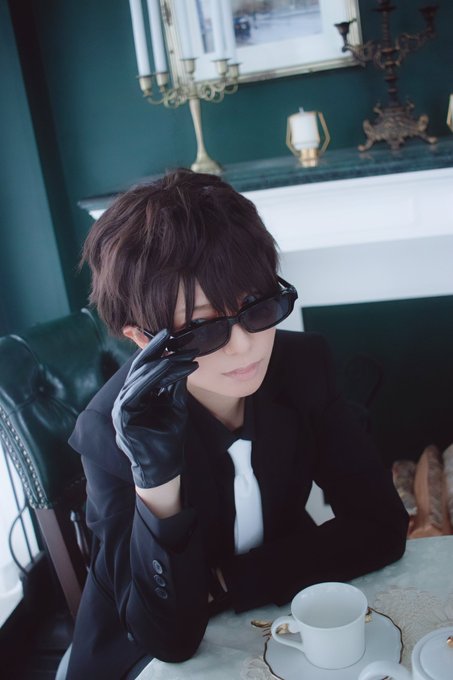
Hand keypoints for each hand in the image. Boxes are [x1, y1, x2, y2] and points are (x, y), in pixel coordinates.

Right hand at [112, 329, 197, 487]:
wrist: (163, 468)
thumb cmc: (168, 438)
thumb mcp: (175, 405)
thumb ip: (174, 385)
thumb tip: (181, 361)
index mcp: (136, 396)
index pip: (146, 368)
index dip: (158, 351)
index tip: (173, 336)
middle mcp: (126, 399)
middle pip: (139, 367)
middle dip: (155, 348)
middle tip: (169, 333)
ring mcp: (122, 407)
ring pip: (139, 376)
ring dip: (159, 361)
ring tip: (175, 350)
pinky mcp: (123, 416)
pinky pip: (137, 390)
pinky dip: (153, 376)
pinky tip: (166, 366)